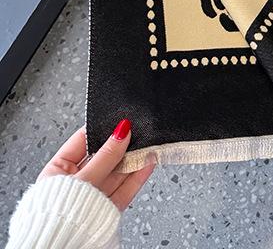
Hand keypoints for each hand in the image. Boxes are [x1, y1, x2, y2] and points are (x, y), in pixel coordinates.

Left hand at [38, 121, 154, 210]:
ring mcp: (91, 196)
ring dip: (133, 160)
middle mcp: (75, 184)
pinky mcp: (106, 209)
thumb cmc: (56, 219)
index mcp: (57, 172)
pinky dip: (137, 176)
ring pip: (116, 173)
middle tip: (138, 132)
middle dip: (122, 146)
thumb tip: (121, 132)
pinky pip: (124, 189)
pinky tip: (148, 164)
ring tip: (148, 147)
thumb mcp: (82, 181)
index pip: (82, 142)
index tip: (121, 121)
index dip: (102, 130)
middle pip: (103, 158)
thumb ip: (104, 156)